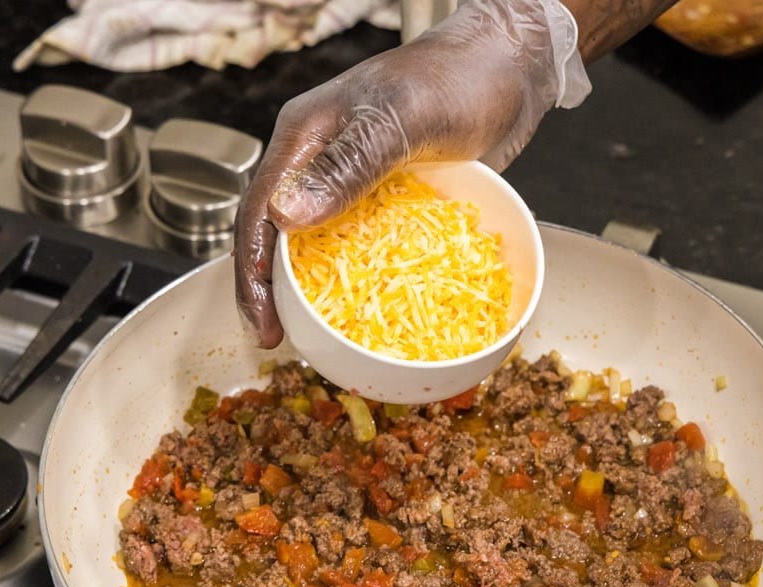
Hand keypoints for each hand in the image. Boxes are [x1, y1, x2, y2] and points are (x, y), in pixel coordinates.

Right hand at [234, 0, 589, 347]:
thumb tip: (290, 216)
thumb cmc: (460, 79)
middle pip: (277, 233)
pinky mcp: (386, 196)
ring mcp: (353, 180)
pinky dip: (354, 278)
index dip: (252, 272)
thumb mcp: (405, 119)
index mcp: (306, 136)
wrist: (509, 69)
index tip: (263, 324)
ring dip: (307, 290)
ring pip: (313, 242)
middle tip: (277, 340)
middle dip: (270, 290)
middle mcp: (319, 159)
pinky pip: (357, 243)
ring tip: (311, 335)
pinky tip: (364, 309)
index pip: (260, 210)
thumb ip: (350, 162)